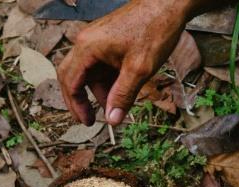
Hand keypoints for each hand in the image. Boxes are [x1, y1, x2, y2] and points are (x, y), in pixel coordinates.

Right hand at [57, 0, 191, 125]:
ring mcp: (96, 40)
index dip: (76, 106)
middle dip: (80, 100)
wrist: (168, 5)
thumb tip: (112, 120)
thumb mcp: (139, 70)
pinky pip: (100, 65)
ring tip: (116, 105)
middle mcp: (86, 42)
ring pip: (88, 72)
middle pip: (71, 77)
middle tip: (91, 119)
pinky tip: (121, 90)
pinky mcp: (107, 41)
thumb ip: (123, 96)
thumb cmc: (154, 30)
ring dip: (99, 91)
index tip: (88, 122)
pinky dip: (107, 80)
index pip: (70, 82)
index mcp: (87, 47)